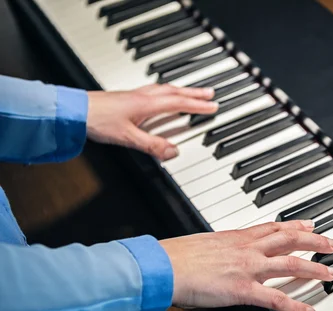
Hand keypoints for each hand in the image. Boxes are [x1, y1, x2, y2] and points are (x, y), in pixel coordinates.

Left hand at [86, 84, 217, 160]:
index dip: (197, 105)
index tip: (212, 106)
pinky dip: (166, 92)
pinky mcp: (127, 98)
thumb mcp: (128, 138)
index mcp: (146, 104)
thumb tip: (173, 152)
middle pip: (175, 91)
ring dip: (182, 90)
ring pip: (165, 89)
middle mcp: (143, 97)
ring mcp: (134, 96)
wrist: (73, 110)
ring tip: (192, 93)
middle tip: (210, 94)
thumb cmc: (96, 120)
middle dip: (194, 93)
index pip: (179, 103)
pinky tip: (163, 98)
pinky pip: (154, 91)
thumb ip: (152, 145)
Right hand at [160, 220, 332, 310]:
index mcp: (237, 237)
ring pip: (291, 264)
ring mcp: (249, 268)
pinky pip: (276, 299)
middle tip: (332, 243)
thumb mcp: (205, 244)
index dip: (295, 226)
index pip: (273, 227)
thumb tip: (221, 254)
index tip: (310, 225)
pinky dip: (295, 306)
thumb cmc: (178, 256)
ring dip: (314, 268)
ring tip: (330, 273)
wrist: (166, 266)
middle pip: (290, 240)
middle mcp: (248, 248)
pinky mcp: (243, 289)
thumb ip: (220, 248)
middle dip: (314, 242)